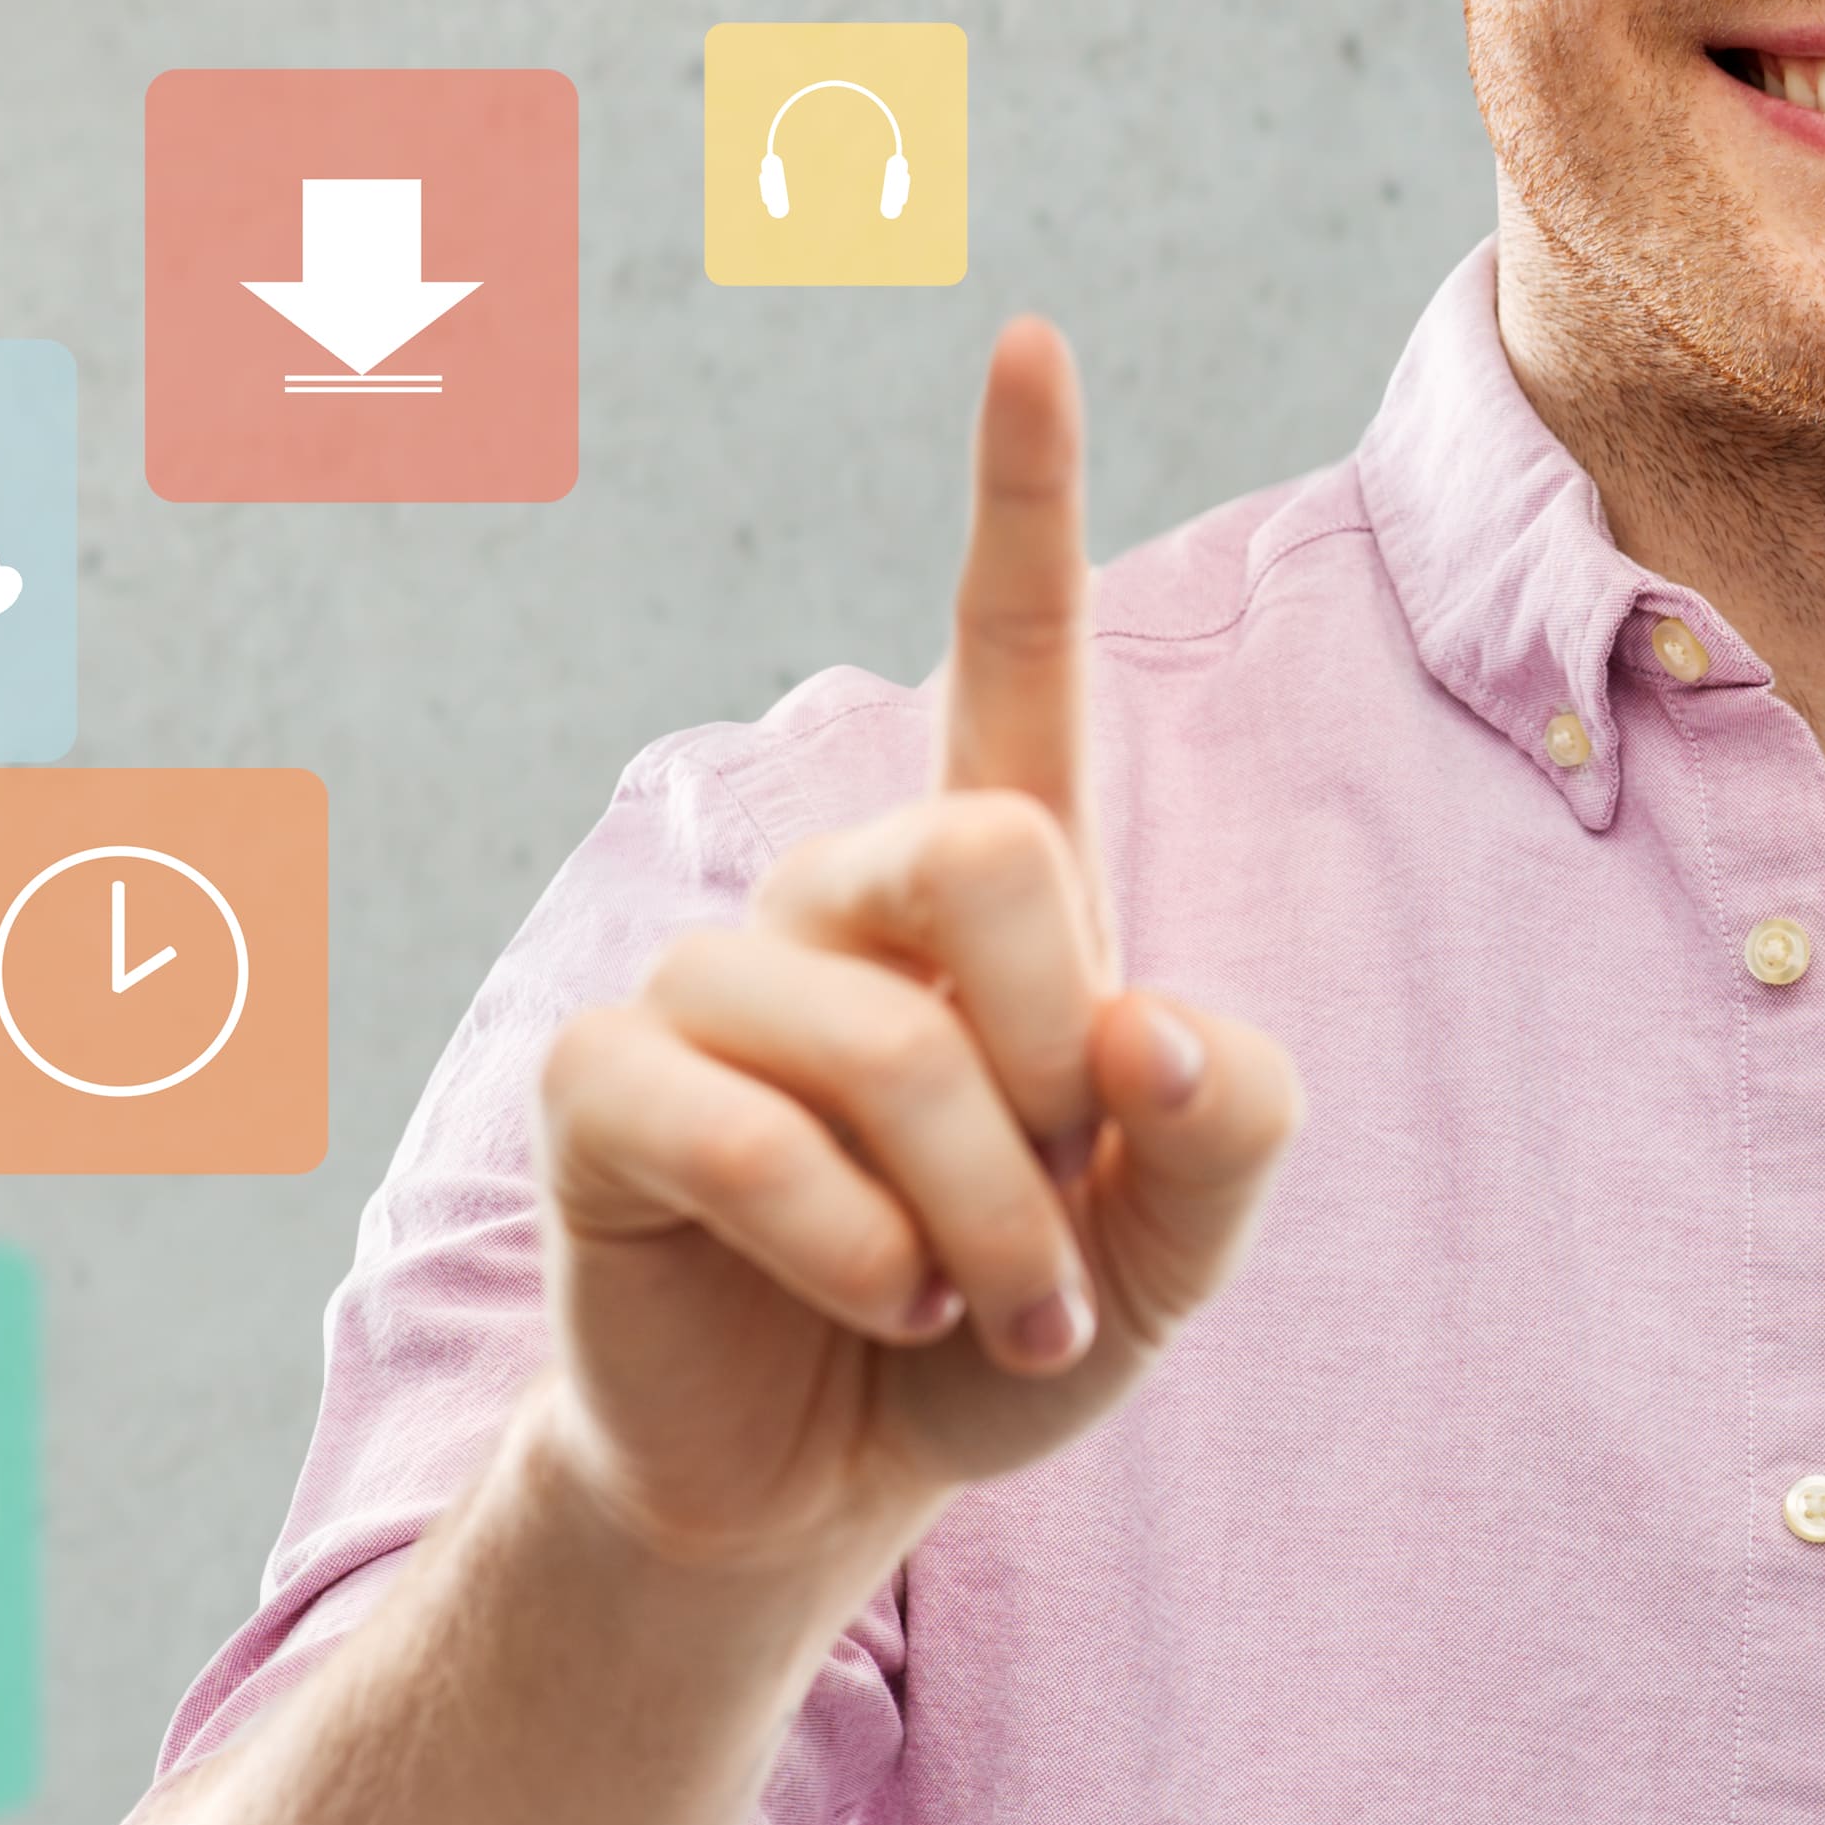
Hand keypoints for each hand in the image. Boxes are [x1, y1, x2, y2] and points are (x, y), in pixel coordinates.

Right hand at [529, 318, 1301, 1570]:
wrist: (825, 1485)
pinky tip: (869, 1310)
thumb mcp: (1171, 1255)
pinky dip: (848, 1249)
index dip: (1019, 503)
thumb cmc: (997, 1335)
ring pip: (884, 1039)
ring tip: (976, 1318)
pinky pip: (744, 1129)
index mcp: (994, 900)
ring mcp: (709, 981)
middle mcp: (844, 902)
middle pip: (985, 850)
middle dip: (1061, 1067)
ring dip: (976, 1219)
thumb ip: (1222, 1131)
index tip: (1029, 339)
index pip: (1011, 661)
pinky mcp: (602, 1085)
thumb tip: (1152, 1029)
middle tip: (1067, 1234)